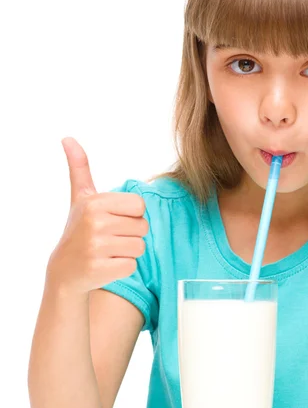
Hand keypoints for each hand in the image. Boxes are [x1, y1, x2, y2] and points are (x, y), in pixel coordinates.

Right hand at [46, 137, 148, 295]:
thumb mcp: (80, 197)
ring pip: (140, 246)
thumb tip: (67, 137)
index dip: (130, 214)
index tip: (112, 219)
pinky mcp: (101, 270)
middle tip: (109, 238)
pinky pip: (133, 265)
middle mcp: (94, 223)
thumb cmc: (79, 229)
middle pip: (143, 227)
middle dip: (130, 234)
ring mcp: (96, 247)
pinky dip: (123, 267)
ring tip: (108, 251)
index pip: (140, 205)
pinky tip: (106, 265)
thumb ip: (79, 167)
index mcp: (94, 202)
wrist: (65, 270)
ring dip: (128, 251)